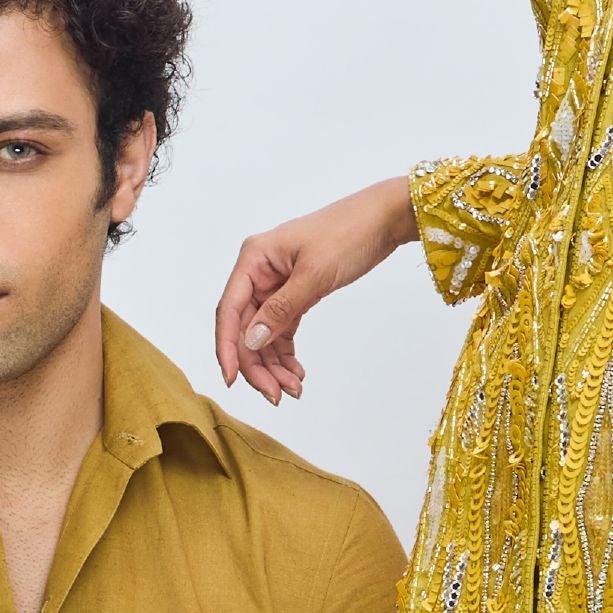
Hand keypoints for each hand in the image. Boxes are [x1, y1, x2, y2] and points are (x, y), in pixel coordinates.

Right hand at [212, 178, 417, 406]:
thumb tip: (251, 342)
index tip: (232, 379)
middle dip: (258, 364)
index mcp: (254, 258)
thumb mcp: (314, 274)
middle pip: (246, 327)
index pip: (230, 309)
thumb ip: (281, 310)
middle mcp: (260, 271)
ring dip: (274, 364)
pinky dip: (286, 352)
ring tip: (294, 389)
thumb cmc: (349, 233)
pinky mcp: (295, 292)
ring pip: (263, 333)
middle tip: (276, 394)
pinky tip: (297, 371)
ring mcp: (276, 283)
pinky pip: (282, 328)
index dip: (228, 347)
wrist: (385, 218)